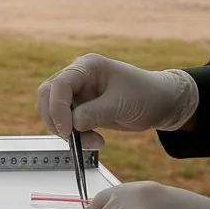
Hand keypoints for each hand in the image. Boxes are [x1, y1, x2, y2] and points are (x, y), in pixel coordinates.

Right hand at [37, 53, 197, 146]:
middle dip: (55, 118)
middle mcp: (77, 76)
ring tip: (92, 142)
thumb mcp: (122, 104)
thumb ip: (96, 113)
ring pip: (53, 109)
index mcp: (87, 66)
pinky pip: (66, 120)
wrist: (161, 104)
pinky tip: (95, 140)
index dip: (58, 107)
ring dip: (65, 129)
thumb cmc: (146, 95)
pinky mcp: (81, 107)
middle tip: (71, 138)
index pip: (60, 84)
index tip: (67, 130)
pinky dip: (75, 134)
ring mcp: (78, 91)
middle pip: (48, 94)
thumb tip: (72, 124)